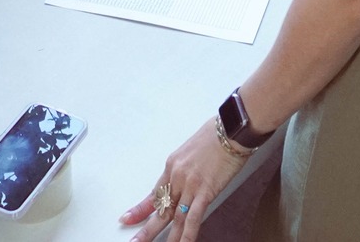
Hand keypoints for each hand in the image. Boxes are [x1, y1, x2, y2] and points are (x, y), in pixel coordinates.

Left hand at [119, 118, 246, 241]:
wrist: (231, 129)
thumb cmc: (216, 133)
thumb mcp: (192, 149)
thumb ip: (186, 167)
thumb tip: (187, 177)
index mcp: (172, 165)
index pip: (154, 193)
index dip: (141, 209)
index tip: (128, 218)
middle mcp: (177, 176)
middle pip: (160, 208)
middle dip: (146, 228)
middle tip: (135, 241)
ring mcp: (190, 185)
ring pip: (176, 217)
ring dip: (168, 237)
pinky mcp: (205, 191)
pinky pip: (195, 218)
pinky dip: (188, 234)